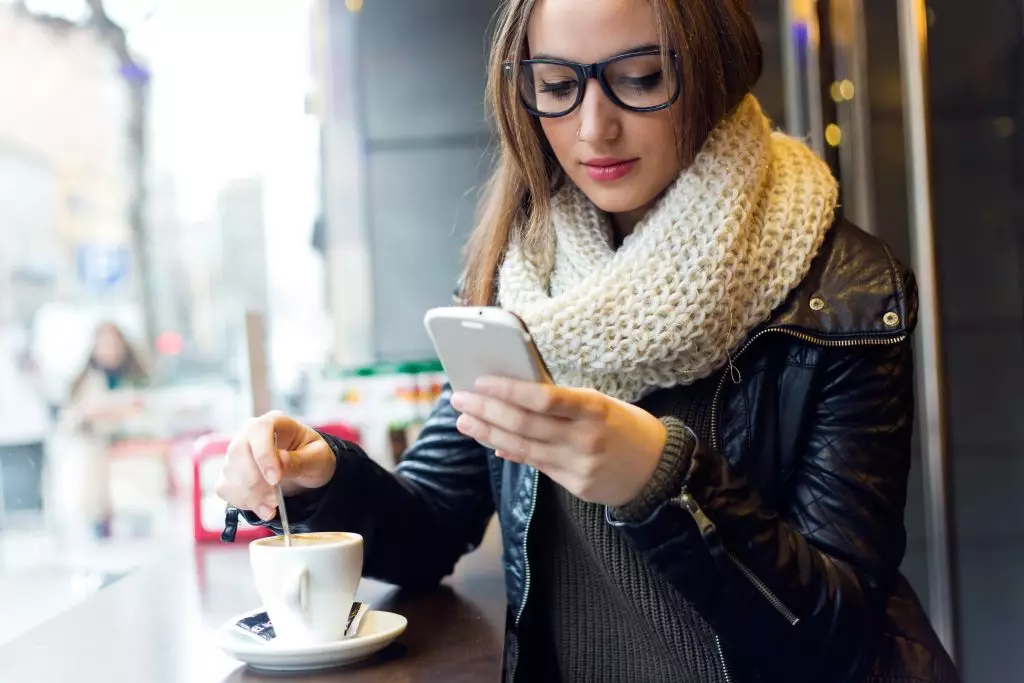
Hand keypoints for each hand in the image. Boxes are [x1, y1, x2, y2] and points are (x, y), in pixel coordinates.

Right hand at [215, 411, 336, 520]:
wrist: (307, 471)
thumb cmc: (313, 457)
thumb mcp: (318, 458)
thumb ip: (300, 460)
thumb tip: (279, 461)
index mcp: (275, 422)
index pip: (258, 430)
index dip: (263, 455)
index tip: (276, 479)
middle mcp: (250, 434)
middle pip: (238, 452)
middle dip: (255, 481)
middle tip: (275, 500)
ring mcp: (237, 454)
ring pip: (230, 472)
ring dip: (250, 495)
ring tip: (272, 507)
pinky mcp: (231, 474)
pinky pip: (226, 488)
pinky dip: (243, 502)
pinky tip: (262, 508)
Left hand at [450, 377, 666, 506]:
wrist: (659, 469)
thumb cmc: (625, 426)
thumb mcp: (601, 403)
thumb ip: (562, 400)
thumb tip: (514, 393)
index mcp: (594, 408)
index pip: (543, 397)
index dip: (507, 390)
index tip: (480, 381)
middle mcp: (585, 437)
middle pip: (524, 424)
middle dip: (486, 410)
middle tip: (459, 399)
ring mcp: (579, 464)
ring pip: (522, 447)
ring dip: (488, 433)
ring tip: (465, 421)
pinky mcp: (575, 485)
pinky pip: (534, 465)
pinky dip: (509, 452)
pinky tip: (490, 441)